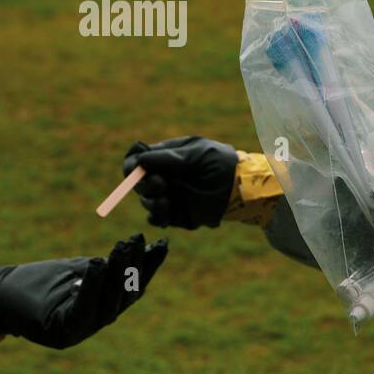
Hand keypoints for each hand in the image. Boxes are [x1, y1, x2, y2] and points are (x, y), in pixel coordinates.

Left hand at [0, 235, 168, 348]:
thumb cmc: (37, 283)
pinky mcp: (59, 331)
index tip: (162, 242)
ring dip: (116, 273)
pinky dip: (91, 286)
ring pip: (107, 303)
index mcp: (102, 308)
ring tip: (122, 245)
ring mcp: (78, 331)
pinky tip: (97, 264)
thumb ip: (104, 269)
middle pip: (124, 296)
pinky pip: (81, 309)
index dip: (149, 266)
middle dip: (134, 266)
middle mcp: (94, 322)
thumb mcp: (76, 272)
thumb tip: (136, 252)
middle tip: (139, 238)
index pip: (133, 287)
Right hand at [123, 136, 237, 228]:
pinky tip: (168, 211)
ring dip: (151, 201)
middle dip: (143, 184)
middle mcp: (163, 176)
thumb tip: (139, 160)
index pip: (137, 160)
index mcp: (165, 157)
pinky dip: (158, 216)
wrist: (241, 187)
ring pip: (146, 201)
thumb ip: (167, 158)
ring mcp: (169, 196)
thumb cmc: (220, 163)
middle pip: (137, 183)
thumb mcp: (195, 154)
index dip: (132, 165)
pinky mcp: (176, 214)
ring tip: (166, 200)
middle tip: (159, 184)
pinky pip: (157, 219)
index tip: (136, 169)